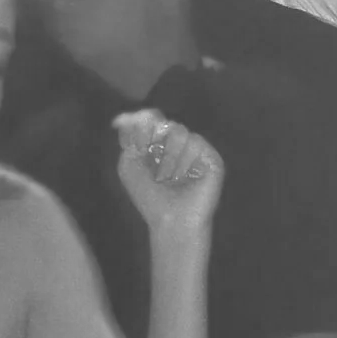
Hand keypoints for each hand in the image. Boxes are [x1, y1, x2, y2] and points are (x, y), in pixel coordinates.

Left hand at [112, 108, 223, 239]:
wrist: (172, 221)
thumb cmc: (150, 198)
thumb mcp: (129, 166)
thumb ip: (128, 140)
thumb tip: (124, 116)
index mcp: (160, 142)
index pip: (152, 118)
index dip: (142, 121)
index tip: (129, 131)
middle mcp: (179, 143)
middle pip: (165, 123)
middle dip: (153, 141)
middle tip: (151, 163)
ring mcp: (197, 150)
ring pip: (179, 131)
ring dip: (168, 156)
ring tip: (169, 177)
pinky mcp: (212, 158)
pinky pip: (195, 142)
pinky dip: (185, 160)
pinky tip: (185, 177)